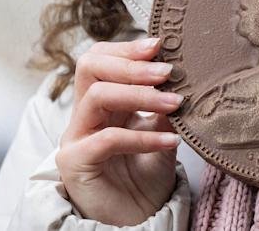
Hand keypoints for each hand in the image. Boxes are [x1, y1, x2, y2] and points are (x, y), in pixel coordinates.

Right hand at [55, 38, 183, 225]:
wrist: (137, 222)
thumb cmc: (146, 180)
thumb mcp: (163, 136)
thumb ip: (166, 109)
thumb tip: (183, 78)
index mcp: (103, 102)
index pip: (101, 59)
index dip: (126, 48)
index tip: (160, 44)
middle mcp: (84, 115)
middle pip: (90, 66)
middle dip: (131, 64)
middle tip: (167, 71)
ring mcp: (75, 137)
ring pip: (98, 96)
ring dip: (141, 95)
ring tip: (175, 103)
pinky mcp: (75, 162)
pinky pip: (107, 138)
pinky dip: (143, 136)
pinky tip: (172, 140)